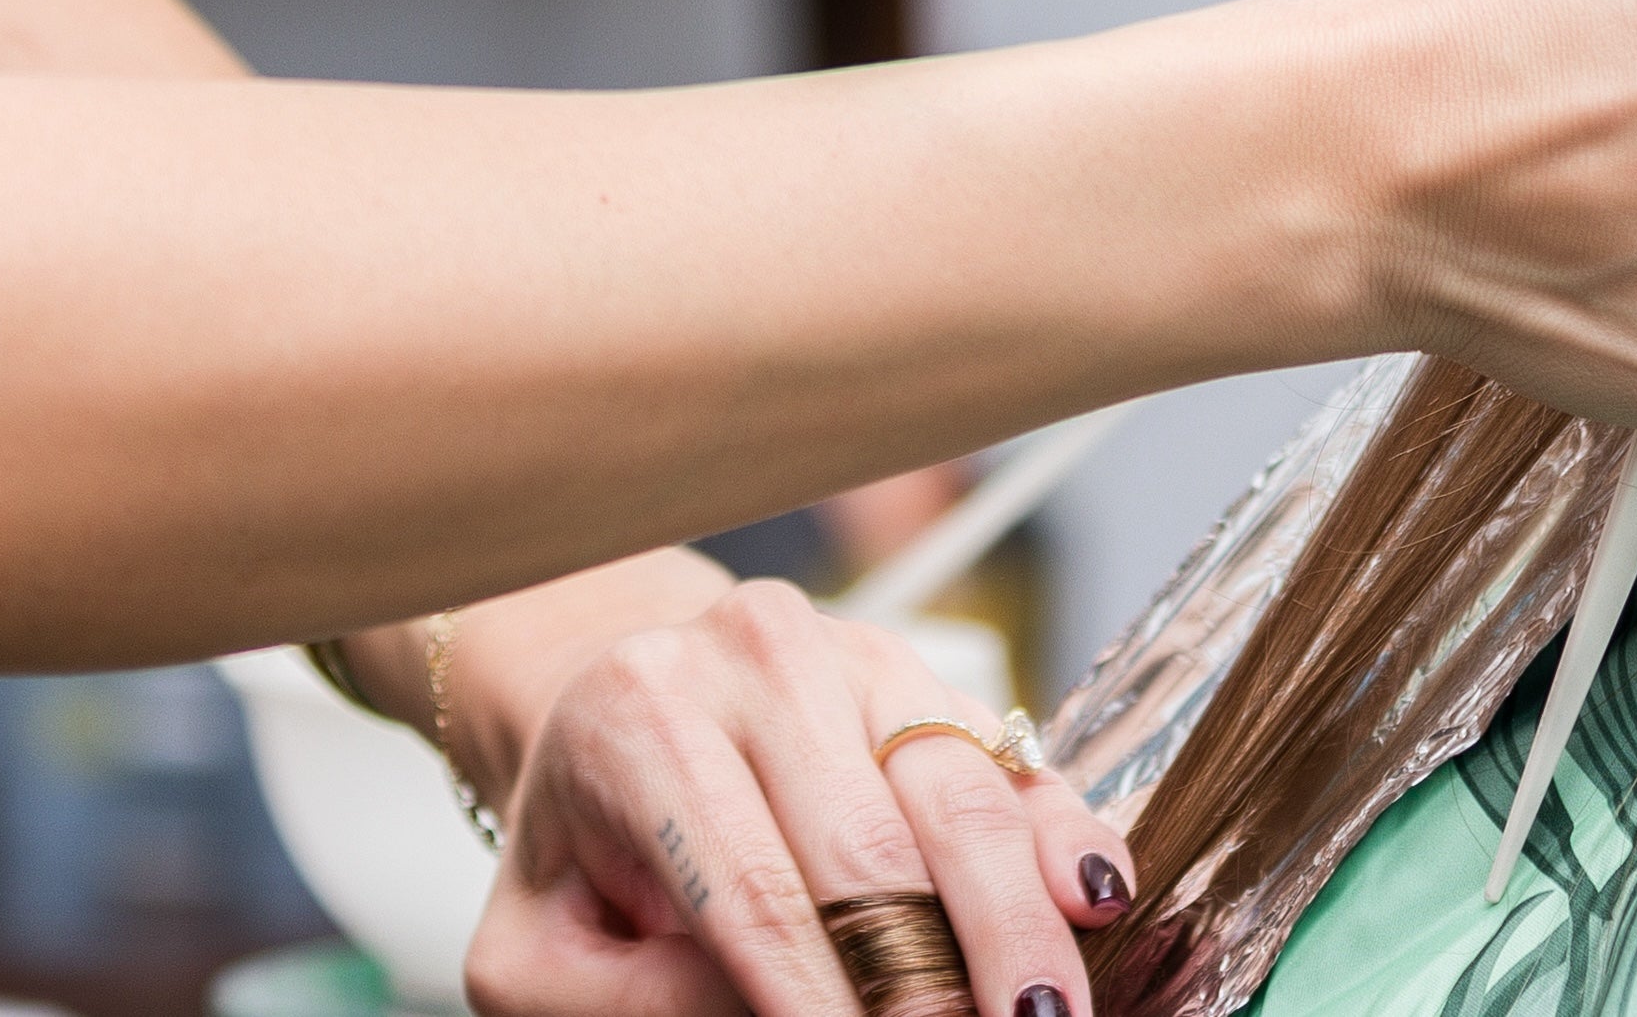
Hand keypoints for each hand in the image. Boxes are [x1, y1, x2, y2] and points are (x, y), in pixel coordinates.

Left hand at [466, 580, 1132, 1016]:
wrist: (612, 704)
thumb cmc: (582, 847)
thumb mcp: (539, 949)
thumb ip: (633, 999)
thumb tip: (779, 1011)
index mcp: (642, 722)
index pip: (754, 892)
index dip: (826, 1002)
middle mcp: (754, 659)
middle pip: (875, 846)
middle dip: (937, 977)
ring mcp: (855, 655)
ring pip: (961, 796)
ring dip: (1018, 926)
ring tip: (1051, 1014)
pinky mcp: (928, 674)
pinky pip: (1012, 760)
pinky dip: (1063, 838)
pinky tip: (1097, 904)